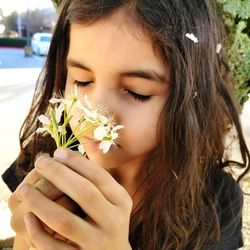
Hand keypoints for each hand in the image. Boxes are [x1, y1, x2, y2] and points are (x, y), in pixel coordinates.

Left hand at [17, 148, 132, 249]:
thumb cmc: (107, 219)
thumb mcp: (112, 200)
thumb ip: (97, 182)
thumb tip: (65, 158)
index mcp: (121, 201)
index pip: (100, 177)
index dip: (78, 162)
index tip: (58, 152)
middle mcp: (113, 221)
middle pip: (85, 193)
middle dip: (60, 174)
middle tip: (41, 161)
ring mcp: (97, 243)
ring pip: (65, 221)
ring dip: (41, 203)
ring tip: (24, 189)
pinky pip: (54, 248)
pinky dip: (39, 232)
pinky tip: (30, 217)